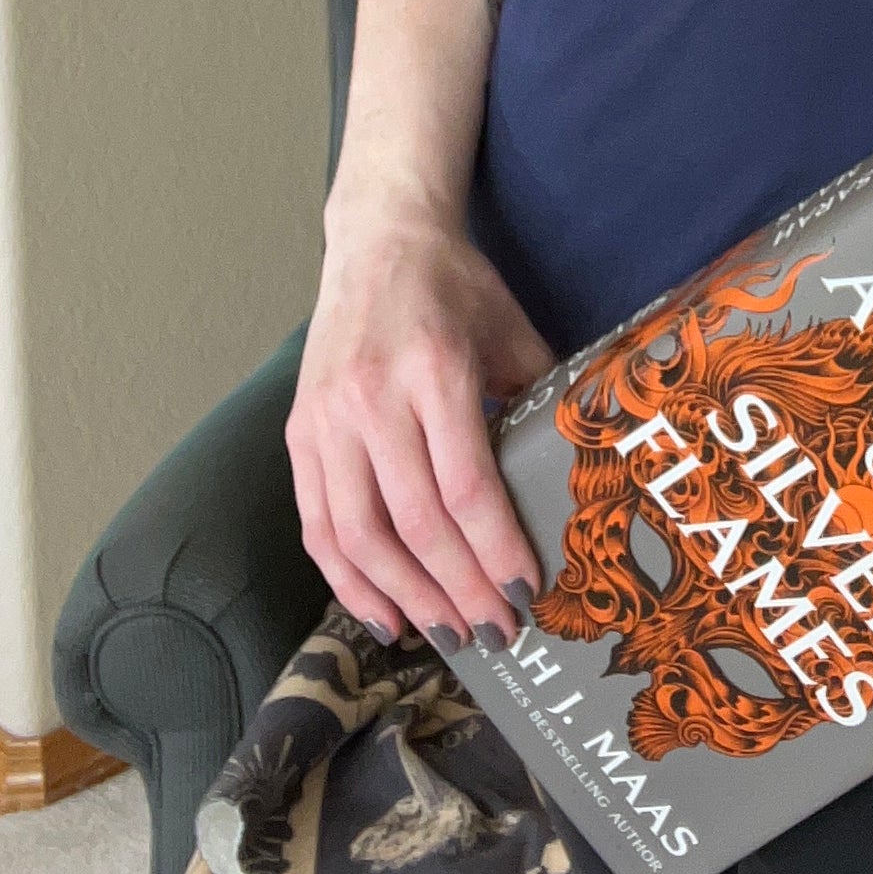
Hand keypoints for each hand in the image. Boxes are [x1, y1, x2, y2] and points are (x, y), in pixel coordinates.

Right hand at [287, 205, 553, 650]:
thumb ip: (538, 400)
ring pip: (359, 536)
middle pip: (415, 523)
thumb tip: (574, 478)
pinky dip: (348, 580)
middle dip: (458, 590)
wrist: (378, 239)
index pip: (465, 486)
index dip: (495, 550)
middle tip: (496, 632)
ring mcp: (326, 420)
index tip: (526, 593)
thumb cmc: (457, 287)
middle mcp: (372, 400)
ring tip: (447, 635)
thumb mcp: (513, 331)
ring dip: (405, 598)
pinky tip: (383, 614)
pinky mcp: (298, 434)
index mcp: (435, 371)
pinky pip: (318, 526)